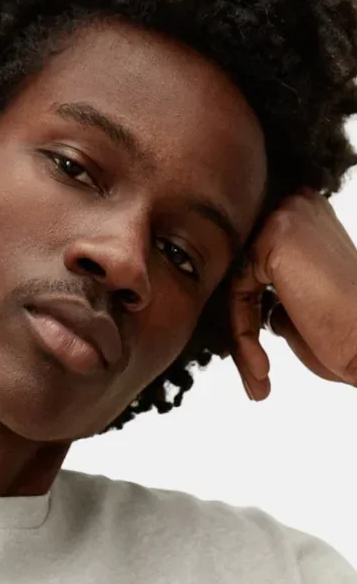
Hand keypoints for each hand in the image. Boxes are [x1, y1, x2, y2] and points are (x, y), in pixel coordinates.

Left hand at [227, 188, 356, 400]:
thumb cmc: (349, 331)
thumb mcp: (304, 302)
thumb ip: (277, 288)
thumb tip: (247, 295)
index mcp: (308, 219)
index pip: (255, 267)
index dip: (248, 314)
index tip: (253, 358)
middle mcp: (299, 206)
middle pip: (242, 274)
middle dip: (242, 330)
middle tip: (255, 373)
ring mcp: (288, 216)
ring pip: (237, 286)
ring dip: (243, 340)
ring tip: (260, 377)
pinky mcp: (276, 236)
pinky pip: (238, 292)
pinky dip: (244, 335)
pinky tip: (263, 367)